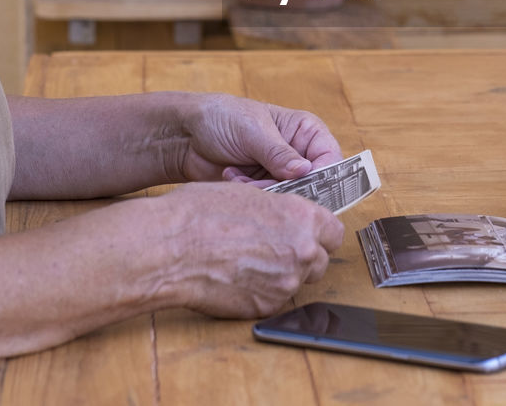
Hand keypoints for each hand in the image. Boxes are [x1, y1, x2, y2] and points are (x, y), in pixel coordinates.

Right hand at [153, 181, 344, 317]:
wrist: (172, 247)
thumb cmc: (202, 213)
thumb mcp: (250, 197)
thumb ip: (281, 212)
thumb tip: (289, 220)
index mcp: (303, 218)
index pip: (334, 232)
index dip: (319, 233)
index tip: (308, 234)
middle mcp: (302, 252)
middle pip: (319, 261)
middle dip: (302, 256)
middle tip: (274, 249)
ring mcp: (286, 283)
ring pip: (296, 282)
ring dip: (281, 275)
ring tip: (247, 262)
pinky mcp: (266, 307)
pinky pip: (273, 300)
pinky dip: (260, 292)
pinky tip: (237, 278)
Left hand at [170, 93, 342, 186]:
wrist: (186, 134)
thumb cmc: (223, 118)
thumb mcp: (253, 130)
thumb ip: (279, 153)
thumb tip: (305, 172)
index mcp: (306, 132)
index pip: (329, 159)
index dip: (323, 176)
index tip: (304, 186)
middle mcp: (298, 155)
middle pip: (312, 185)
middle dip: (287, 187)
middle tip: (265, 183)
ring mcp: (279, 174)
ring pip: (288, 198)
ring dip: (263, 191)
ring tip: (240, 175)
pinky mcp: (261, 190)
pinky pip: (267, 203)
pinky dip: (249, 194)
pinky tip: (231, 176)